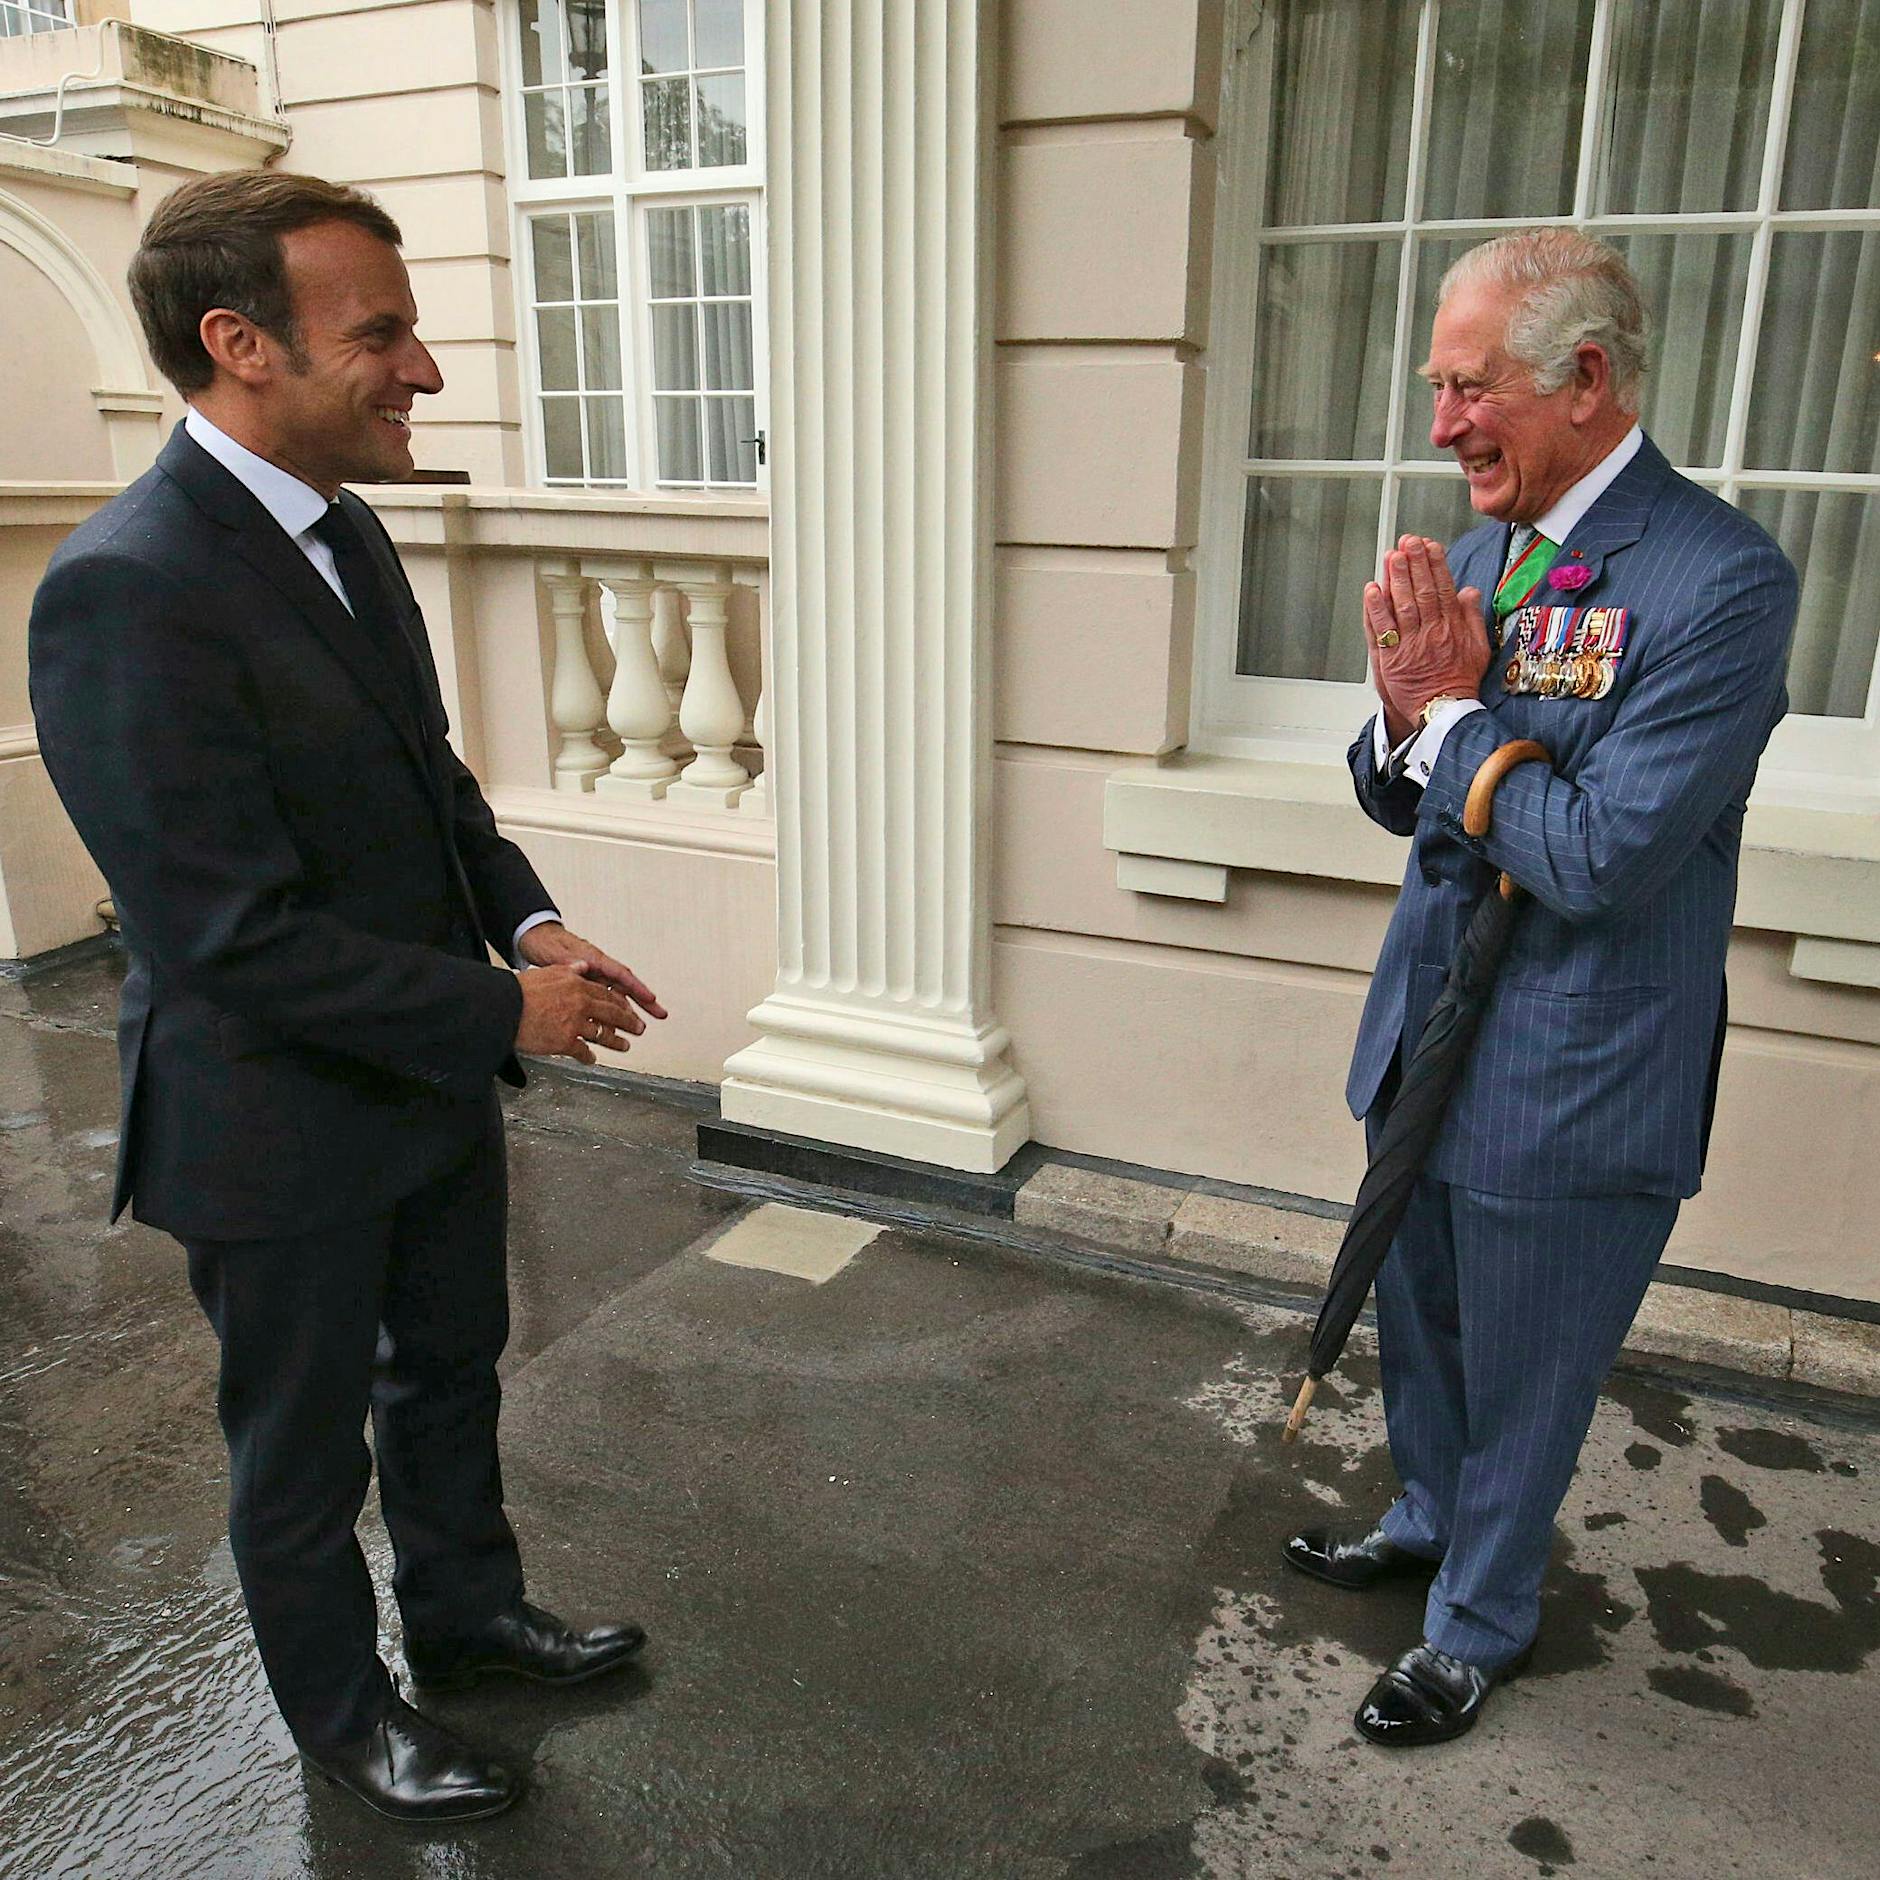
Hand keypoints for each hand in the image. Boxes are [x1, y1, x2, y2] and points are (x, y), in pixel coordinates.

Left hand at [514, 922, 666, 1063]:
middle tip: (659, 1014)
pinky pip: (600, 1000)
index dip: (637, 987)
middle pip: (625, 986)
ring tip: (639, 1026)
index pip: (621, 974)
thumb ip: (571, 964)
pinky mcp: (584, 983)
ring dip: (627, 1011)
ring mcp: (592, 976)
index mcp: (594, 959)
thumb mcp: (557, 954)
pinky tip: (611, 1025)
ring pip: (614, 995)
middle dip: (644, 1001)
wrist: (533, 937)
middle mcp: (597, 968)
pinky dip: (607, 1012)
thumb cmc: (545, 941)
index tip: (650, 998)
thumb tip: (582, 969)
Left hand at [1362, 535, 1489, 741]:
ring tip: (1391, 556)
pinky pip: (1382, 630)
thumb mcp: (1478, 647)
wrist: (1444, 712)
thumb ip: (1472, 617)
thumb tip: (1468, 590)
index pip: (1444, 588)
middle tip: (1408, 541)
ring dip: (1396, 579)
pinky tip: (1372, 589)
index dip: (1436, 564)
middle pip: (1422, 591)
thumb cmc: (1459, 681)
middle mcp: (1431, 632)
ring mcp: (1410, 645)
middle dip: (1415, 563)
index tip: (1430, 544)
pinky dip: (1376, 609)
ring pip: (1402, 606)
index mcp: (1452, 627)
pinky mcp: (1392, 659)